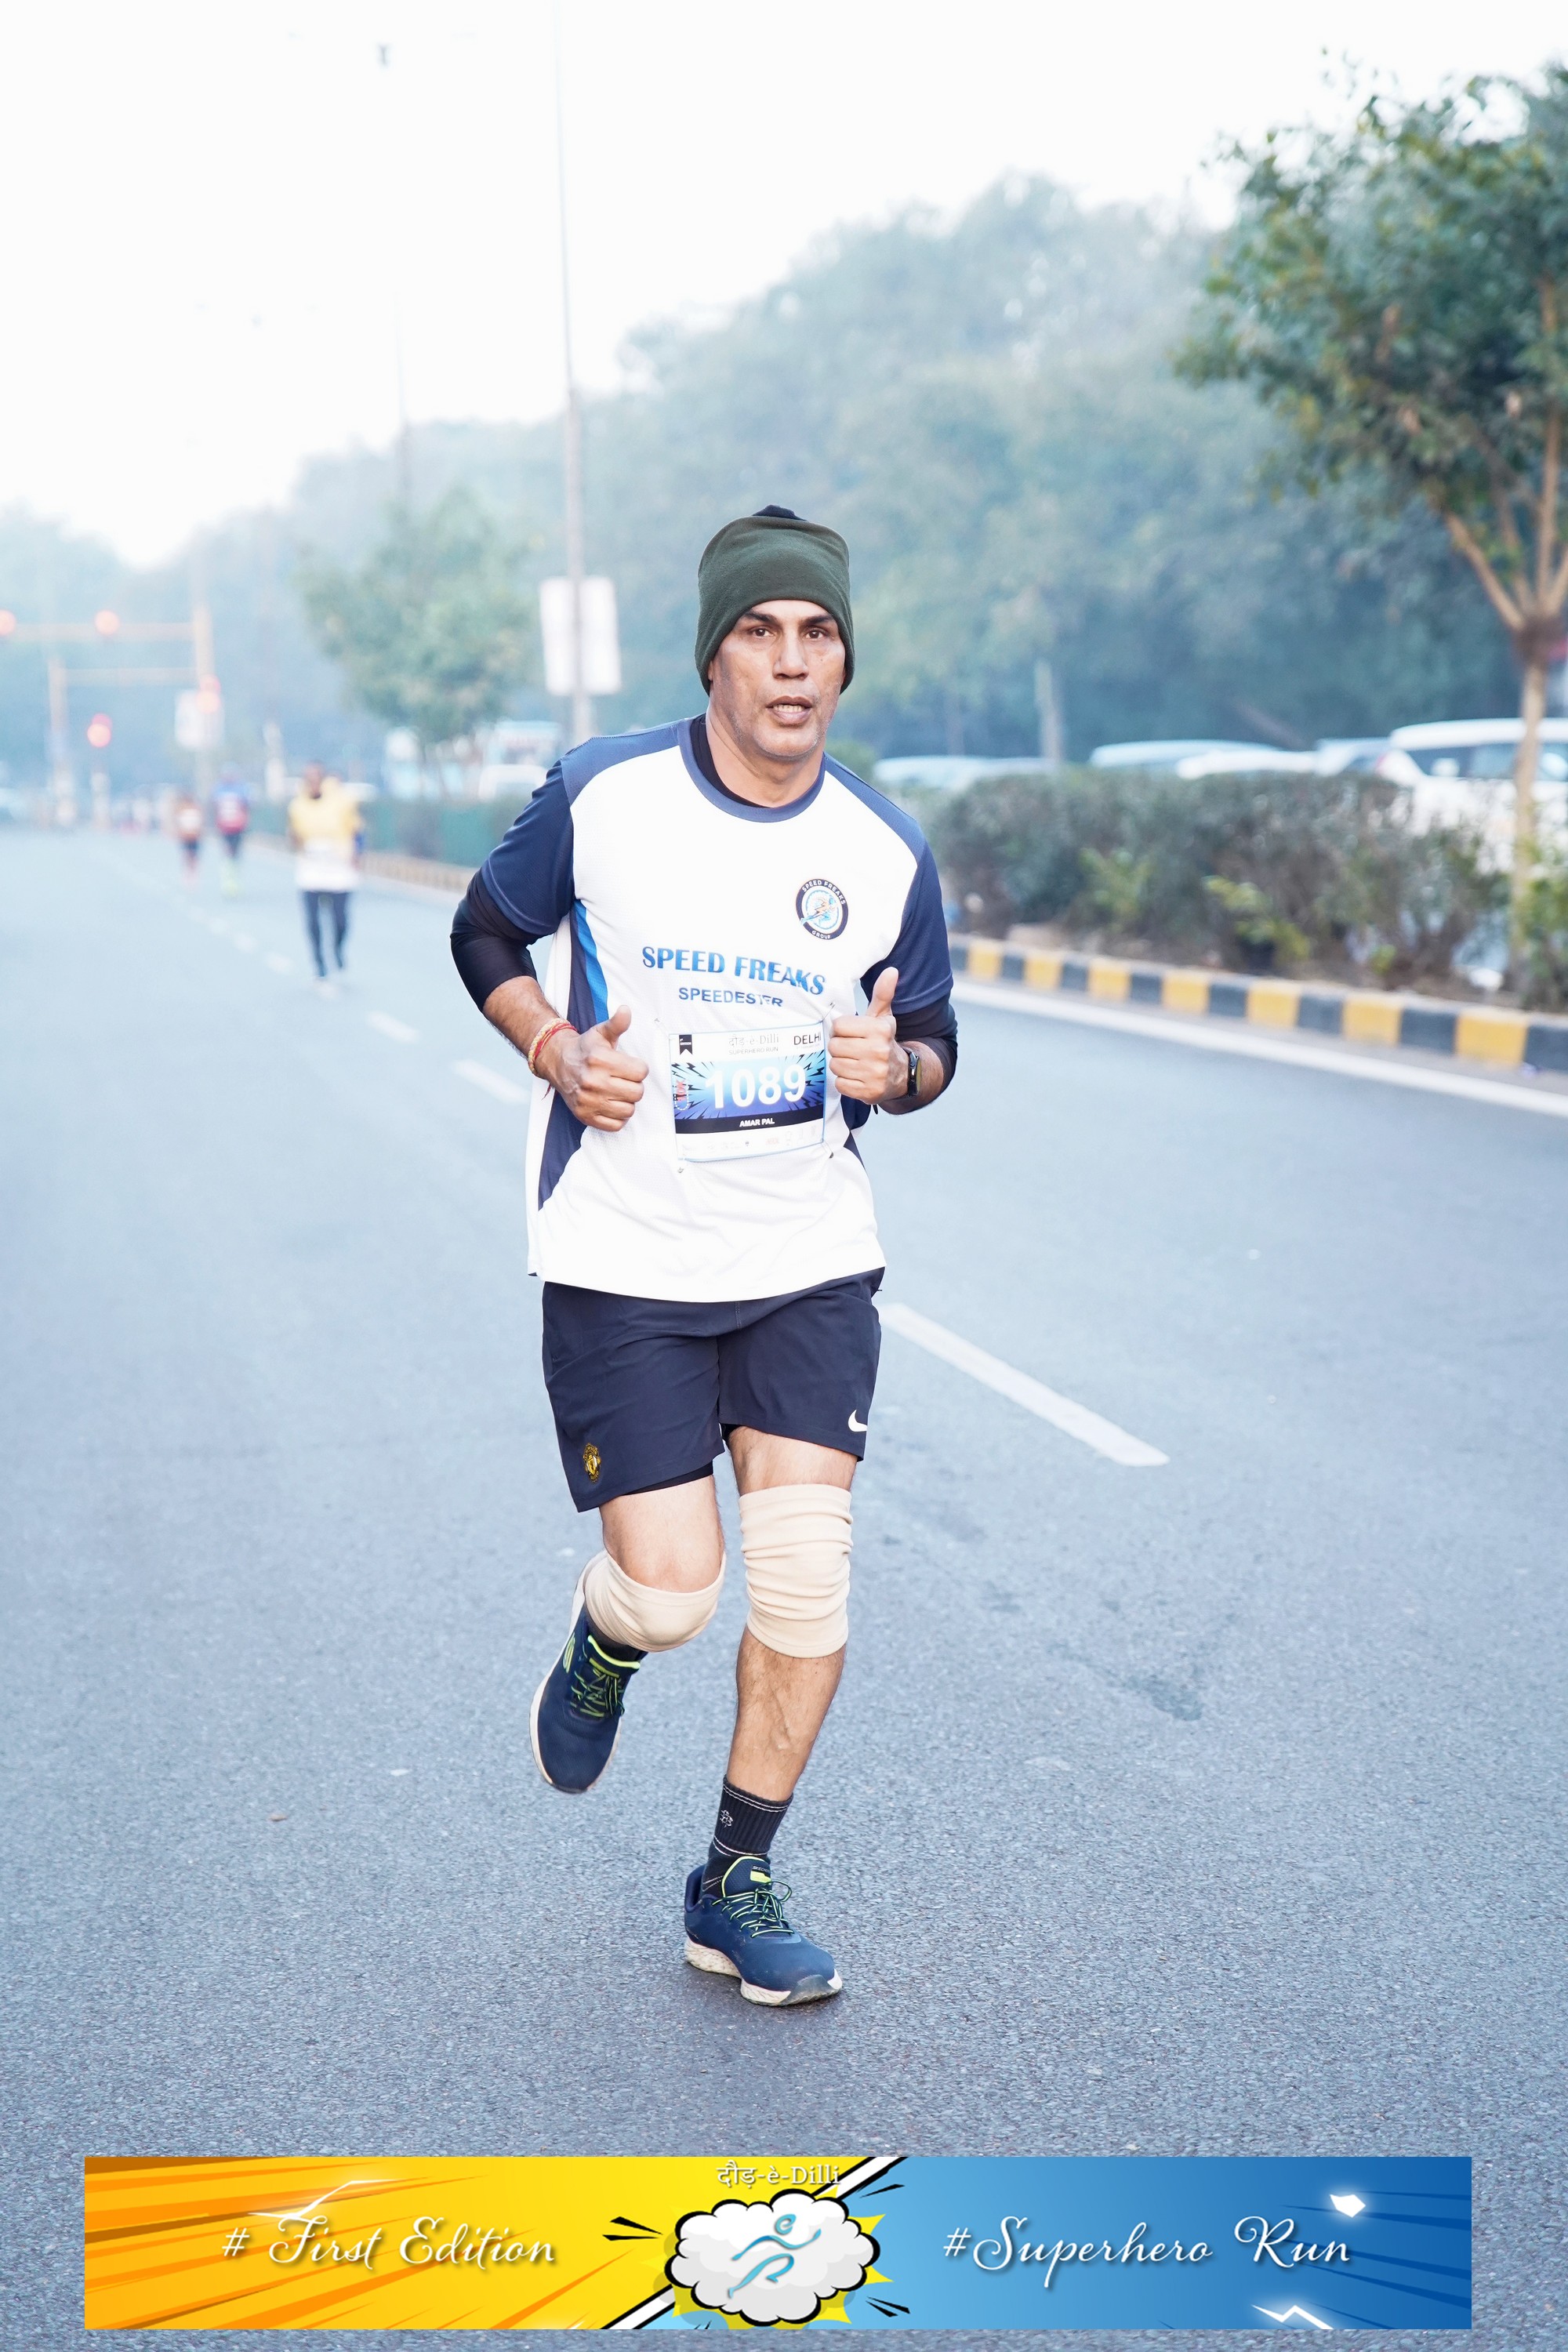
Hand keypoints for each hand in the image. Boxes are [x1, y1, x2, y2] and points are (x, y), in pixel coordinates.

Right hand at [539, 1004, 647, 1131]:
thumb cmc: (585, 1049)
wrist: (558, 1063)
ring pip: (629, 1110)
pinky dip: (617, 1117)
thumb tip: (626, 1010)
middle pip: (637, 1092)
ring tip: (618, 1091)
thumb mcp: (601, 1033)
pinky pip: (615, 1125)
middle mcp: (594, 1082)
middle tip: (624, 1079)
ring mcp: (589, 1101)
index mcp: (601, 1060)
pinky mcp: (585, 1116)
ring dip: (627, 1101)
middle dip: (634, 1085)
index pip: (641, 1072)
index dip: (639, 1068)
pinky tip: (612, 1104)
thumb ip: (617, 1023)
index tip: (630, 1066)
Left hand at [829, 966, 903, 1103]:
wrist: (901, 1075)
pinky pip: (840, 1084)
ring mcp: (874, 1074)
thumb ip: (883, 994)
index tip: (851, 1034)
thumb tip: (891, 971)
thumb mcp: (884, 1017)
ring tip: (854, 1062)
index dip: (841, 1030)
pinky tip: (857, 1076)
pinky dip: (845, 1082)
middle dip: (840, 1048)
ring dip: (841, 1065)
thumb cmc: (884, 1041)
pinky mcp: (869, 1093)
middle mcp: (878, 1052)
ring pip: (835, 1066)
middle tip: (851, 1049)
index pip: (839, 1026)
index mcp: (879, 1030)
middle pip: (835, 1047)